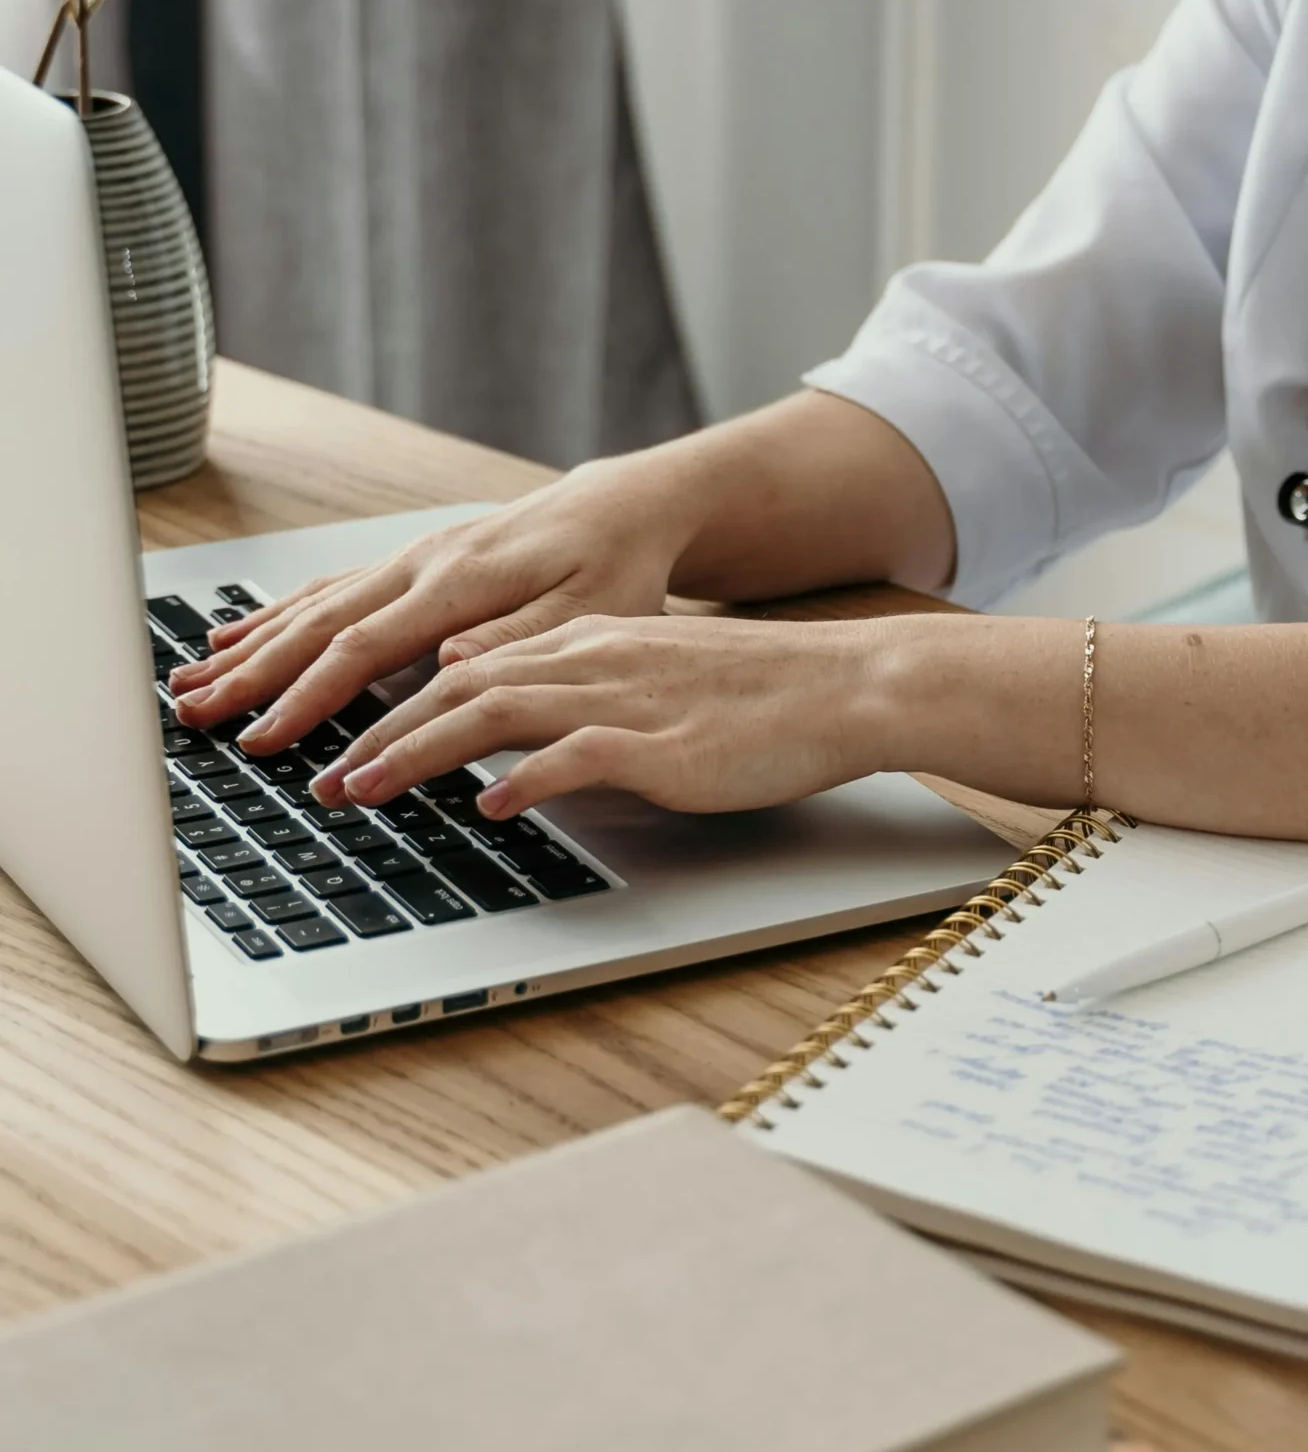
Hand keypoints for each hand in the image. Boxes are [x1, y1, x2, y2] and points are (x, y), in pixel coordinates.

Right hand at [169, 463, 695, 751]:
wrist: (622, 509)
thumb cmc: (614, 568)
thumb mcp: (591, 613)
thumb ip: (518, 641)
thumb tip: (448, 662)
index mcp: (461, 582)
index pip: (365, 648)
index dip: (310, 698)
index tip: (267, 741)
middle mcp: (423, 564)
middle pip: (319, 625)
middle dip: (253, 676)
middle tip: (196, 719)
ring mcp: (411, 559)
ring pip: (313, 605)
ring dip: (249, 646)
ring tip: (192, 683)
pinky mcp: (412, 562)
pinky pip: (329, 589)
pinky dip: (277, 615)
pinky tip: (235, 637)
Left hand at [309, 614, 899, 816]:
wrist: (840, 685)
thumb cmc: (754, 694)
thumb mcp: (646, 680)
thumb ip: (573, 692)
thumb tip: (499, 719)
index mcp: (585, 643)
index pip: (463, 668)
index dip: (389, 707)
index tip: (338, 747)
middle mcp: (590, 660)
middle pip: (455, 688)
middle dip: (377, 734)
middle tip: (323, 782)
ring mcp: (622, 697)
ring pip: (492, 713)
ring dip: (417, 755)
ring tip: (366, 793)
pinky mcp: (659, 744)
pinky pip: (575, 756)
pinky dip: (524, 778)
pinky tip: (490, 807)